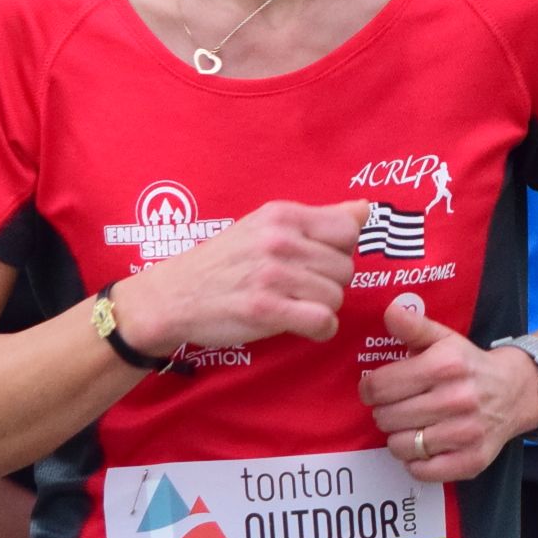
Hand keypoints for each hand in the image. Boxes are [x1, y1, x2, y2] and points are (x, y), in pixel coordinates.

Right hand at [120, 200, 363, 351]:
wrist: (171, 296)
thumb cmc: (223, 262)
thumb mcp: (265, 226)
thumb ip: (320, 218)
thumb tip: (365, 208)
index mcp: (282, 214)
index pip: (348, 230)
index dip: (339, 251)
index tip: (316, 261)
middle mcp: (278, 240)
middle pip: (345, 268)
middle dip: (329, 283)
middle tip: (299, 289)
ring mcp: (271, 275)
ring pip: (336, 297)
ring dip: (321, 308)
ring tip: (293, 305)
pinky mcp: (264, 310)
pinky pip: (322, 322)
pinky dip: (318, 329)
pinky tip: (300, 325)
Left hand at [358, 296, 537, 483]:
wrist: (516, 391)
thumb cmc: (470, 365)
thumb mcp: (444, 339)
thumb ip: (414, 326)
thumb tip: (389, 311)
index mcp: (444, 366)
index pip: (380, 386)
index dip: (370, 389)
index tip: (376, 389)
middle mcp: (456, 399)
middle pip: (387, 418)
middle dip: (384, 413)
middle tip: (396, 407)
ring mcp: (466, 433)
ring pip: (401, 447)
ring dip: (398, 438)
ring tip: (409, 426)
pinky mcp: (472, 460)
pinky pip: (423, 471)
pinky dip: (416, 462)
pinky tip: (423, 447)